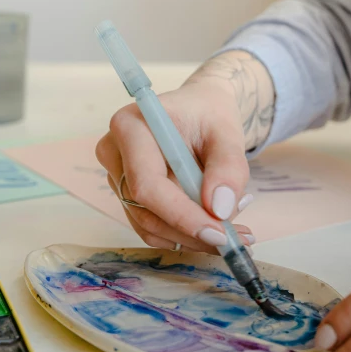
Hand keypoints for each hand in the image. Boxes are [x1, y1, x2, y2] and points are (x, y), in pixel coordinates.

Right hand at [95, 51, 274, 252]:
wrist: (200, 111)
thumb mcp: (227, 132)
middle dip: (192, 232)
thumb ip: (228, 167)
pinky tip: (215, 226)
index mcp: (129, 127)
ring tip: (235, 233)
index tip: (219, 233)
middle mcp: (114, 154)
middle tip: (236, 240)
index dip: (182, 215)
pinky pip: (153, 228)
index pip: (146, 185)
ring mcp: (117, 178)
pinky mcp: (128, 196)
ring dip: (192, 238)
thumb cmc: (209, 115)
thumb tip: (219, 209)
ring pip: (150, 226)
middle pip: (146, 211)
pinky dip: (185, 235)